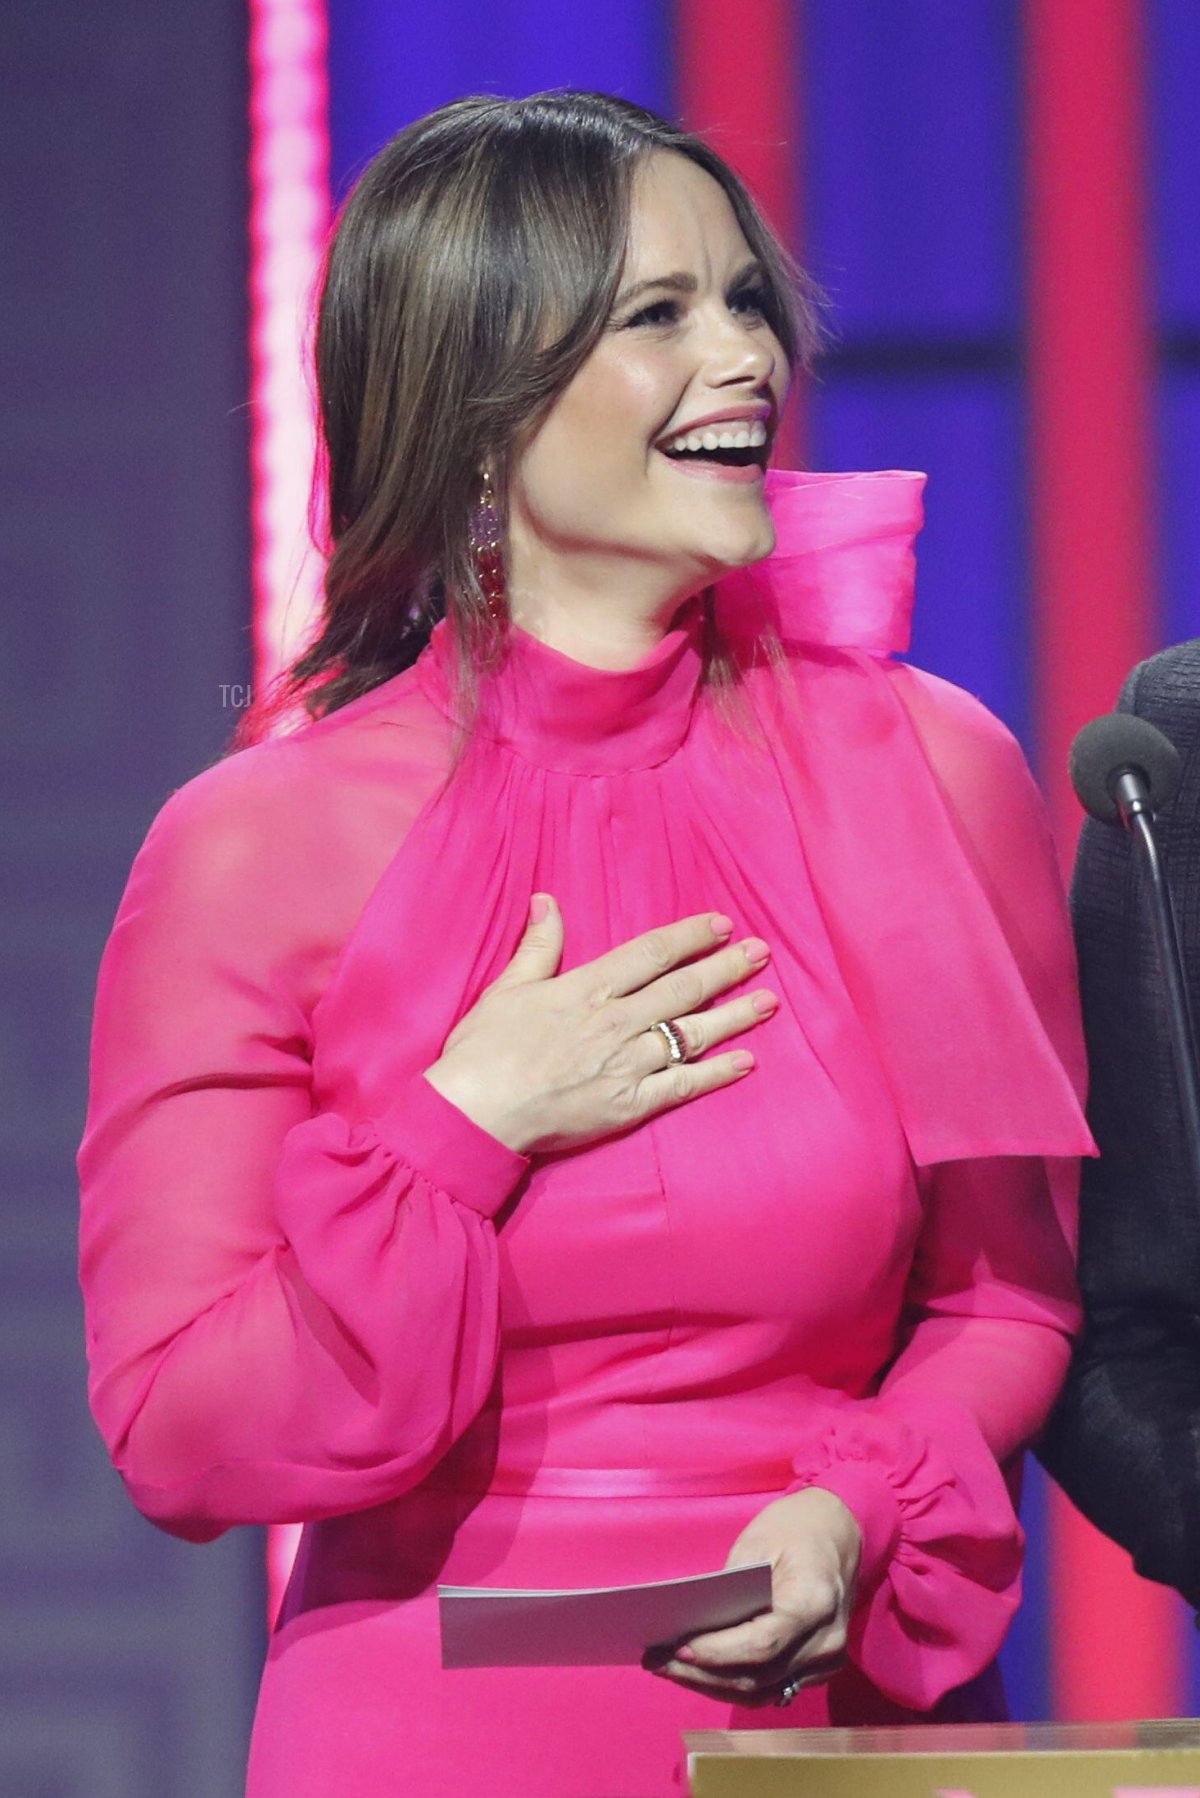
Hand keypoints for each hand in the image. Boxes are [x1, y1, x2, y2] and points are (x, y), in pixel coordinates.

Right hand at [423, 896, 774, 1154]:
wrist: (475, 1114)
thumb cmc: (482, 1052)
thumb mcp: (505, 989)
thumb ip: (537, 946)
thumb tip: (547, 900)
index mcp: (586, 989)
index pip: (651, 954)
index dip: (689, 937)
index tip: (720, 925)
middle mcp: (616, 1022)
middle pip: (683, 989)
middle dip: (726, 969)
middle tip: (761, 953)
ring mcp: (627, 1064)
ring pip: (692, 1033)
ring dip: (734, 1016)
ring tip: (769, 1002)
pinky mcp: (629, 1105)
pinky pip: (683, 1085)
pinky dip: (716, 1073)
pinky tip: (745, 1062)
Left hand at [644, 1489, 861, 1706]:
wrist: (840, 1531)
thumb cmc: (793, 1529)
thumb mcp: (757, 1542)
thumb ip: (730, 1589)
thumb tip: (689, 1626)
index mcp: (815, 1600)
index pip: (762, 1643)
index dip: (717, 1652)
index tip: (677, 1649)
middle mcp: (827, 1640)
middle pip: (758, 1676)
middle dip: (702, 1674)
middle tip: (656, 1661)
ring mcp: (827, 1661)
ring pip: (762, 1691)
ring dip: (711, 1686)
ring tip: (668, 1669)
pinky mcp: (818, 1670)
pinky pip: (772, 1688)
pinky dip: (732, 1683)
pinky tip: (699, 1670)